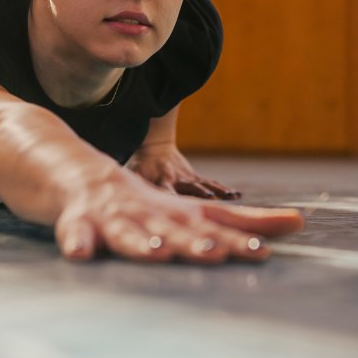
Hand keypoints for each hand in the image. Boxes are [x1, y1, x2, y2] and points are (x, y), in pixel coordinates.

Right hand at [54, 172, 302, 264]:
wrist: (73, 171)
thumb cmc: (142, 204)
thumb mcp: (191, 213)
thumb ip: (243, 222)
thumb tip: (301, 223)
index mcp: (178, 215)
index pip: (215, 225)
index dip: (240, 237)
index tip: (266, 252)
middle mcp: (151, 214)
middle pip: (175, 230)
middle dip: (195, 243)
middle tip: (217, 253)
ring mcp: (113, 216)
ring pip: (129, 232)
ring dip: (143, 243)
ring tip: (157, 253)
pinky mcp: (77, 221)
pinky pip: (76, 234)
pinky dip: (78, 242)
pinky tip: (82, 253)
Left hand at [125, 143, 239, 198]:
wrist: (155, 145)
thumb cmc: (140, 165)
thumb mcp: (133, 172)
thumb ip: (131, 185)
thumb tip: (120, 198)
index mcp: (160, 181)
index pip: (165, 192)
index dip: (171, 200)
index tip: (177, 212)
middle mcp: (176, 179)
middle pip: (190, 190)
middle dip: (199, 197)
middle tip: (210, 203)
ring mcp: (188, 178)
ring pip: (205, 186)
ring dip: (217, 193)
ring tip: (231, 199)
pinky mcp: (195, 177)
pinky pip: (212, 184)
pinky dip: (223, 190)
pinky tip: (237, 196)